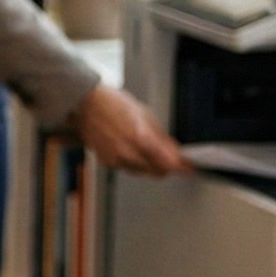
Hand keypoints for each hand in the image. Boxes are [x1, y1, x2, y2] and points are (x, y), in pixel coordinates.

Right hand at [73, 84, 188, 176]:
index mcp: (141, 139)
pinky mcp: (108, 163)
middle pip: (158, 172)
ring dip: (150, 165)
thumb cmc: (113, 104)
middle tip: (171, 157)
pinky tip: (131, 148)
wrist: (86, 105)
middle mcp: (128, 153)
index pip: (169, 164)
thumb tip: (177, 153)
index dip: (182, 167)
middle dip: (166, 166)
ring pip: (144, 172)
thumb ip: (163, 139)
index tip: (189, 168)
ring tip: (146, 147)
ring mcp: (116, 160)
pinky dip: (135, 162)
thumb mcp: (145, 116)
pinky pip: (129, 169)